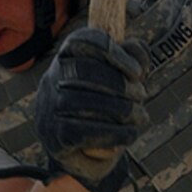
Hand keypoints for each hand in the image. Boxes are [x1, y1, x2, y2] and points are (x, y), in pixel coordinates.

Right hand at [33, 26, 147, 191]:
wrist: (84, 150)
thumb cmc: (107, 106)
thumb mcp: (124, 79)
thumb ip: (134, 58)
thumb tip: (135, 49)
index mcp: (68, 58)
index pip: (82, 41)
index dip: (111, 51)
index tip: (137, 71)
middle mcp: (52, 79)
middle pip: (82, 70)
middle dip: (119, 83)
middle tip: (141, 95)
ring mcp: (49, 109)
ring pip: (82, 101)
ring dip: (121, 109)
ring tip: (140, 116)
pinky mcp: (55, 137)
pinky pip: (82, 131)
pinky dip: (114, 133)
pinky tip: (130, 134)